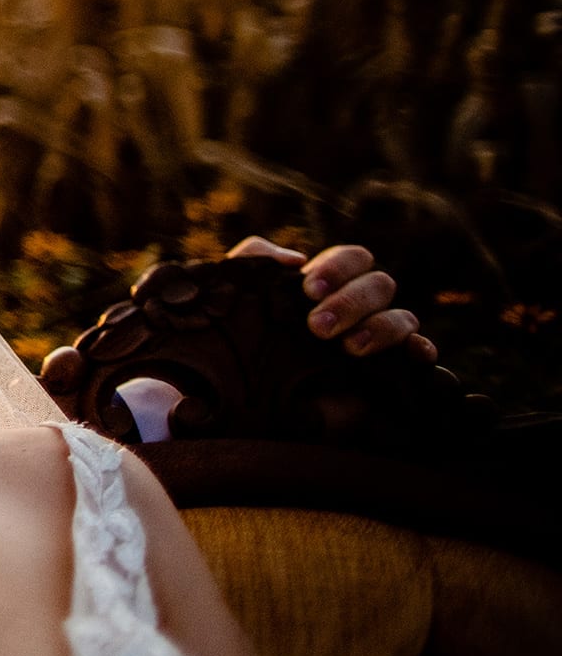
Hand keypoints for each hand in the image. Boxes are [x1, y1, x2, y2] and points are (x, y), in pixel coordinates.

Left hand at [227, 236, 436, 361]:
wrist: (235, 397)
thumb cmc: (235, 339)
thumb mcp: (234, 295)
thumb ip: (253, 261)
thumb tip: (295, 259)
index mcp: (328, 284)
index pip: (354, 259)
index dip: (338, 268)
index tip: (308, 290)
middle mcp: (358, 308)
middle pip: (380, 285)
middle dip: (351, 302)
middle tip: (317, 327)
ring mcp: (376, 339)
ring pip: (402, 317)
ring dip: (380, 328)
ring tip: (349, 348)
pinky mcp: (387, 372)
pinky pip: (418, 354)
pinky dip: (420, 350)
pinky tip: (413, 354)